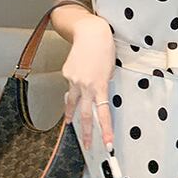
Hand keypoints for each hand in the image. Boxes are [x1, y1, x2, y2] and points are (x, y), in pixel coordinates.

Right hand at [62, 15, 115, 149]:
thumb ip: (104, 84)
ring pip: (72, 103)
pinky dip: (74, 87)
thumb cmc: (105, 49)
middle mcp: (85, 86)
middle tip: (88, 145)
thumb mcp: (110, 70)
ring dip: (71, 116)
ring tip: (70, 124)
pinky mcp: (67, 74)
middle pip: (84, 115)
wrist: (90, 33)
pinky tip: (78, 79)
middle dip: (86, 132)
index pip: (103, 114)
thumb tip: (97, 93)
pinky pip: (70, 86)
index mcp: (100, 86)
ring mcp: (73, 80)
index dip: (105, 131)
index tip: (107, 144)